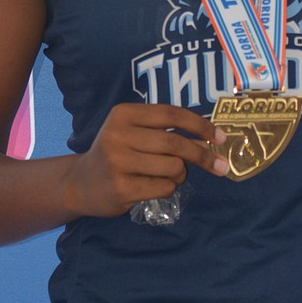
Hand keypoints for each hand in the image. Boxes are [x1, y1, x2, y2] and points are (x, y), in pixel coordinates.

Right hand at [60, 103, 228, 218]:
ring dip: (181, 174)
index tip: (220, 138)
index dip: (200, 125)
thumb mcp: (137, 134)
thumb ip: (169, 133)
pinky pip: (164, 188)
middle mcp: (117, 135)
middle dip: (202, 155)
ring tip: (168, 175)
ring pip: (173, 167)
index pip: (171, 114)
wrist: (81, 183)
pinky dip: (169, 188)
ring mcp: (117, 162)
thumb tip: (211, 141)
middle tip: (220, 166)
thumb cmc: (117, 153)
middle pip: (175, 143)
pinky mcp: (121, 188)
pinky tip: (154, 186)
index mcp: (123, 114)